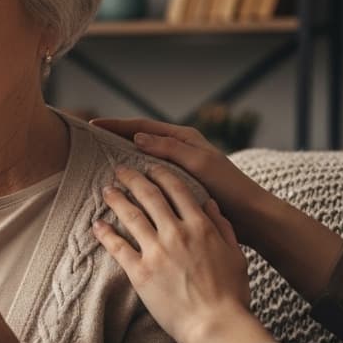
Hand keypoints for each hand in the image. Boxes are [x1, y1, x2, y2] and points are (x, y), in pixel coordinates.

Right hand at [90, 117, 273, 246]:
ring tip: (100, 166)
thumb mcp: (199, 163)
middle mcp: (180, 151)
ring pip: (144, 160)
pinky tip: (122, 190)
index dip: (116, 125)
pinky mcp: (179, 189)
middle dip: (115, 139)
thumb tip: (137, 137)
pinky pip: (151, 179)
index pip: (142, 126)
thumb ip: (170, 148)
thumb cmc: (229, 187)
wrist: (251, 217)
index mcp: (184, 139)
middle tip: (90, 144)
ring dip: (124, 161)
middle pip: (140, 140)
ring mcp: (179, 170)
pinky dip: (136, 180)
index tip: (92, 126)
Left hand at [92, 165, 274, 342]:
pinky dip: (106, 233)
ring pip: (131, 216)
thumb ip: (223, 227)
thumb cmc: (231, 294)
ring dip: (116, 199)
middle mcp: (177, 233)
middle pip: (149, 196)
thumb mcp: (235, 255)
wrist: (216, 325)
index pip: (177, 190)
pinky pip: (118, 247)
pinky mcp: (140, 272)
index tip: (151, 167)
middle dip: (133, 179)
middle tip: (120, 169)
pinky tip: (97, 224)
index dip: (161, 174)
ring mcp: (157, 252)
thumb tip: (210, 204)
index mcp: (201, 226)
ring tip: (106, 190)